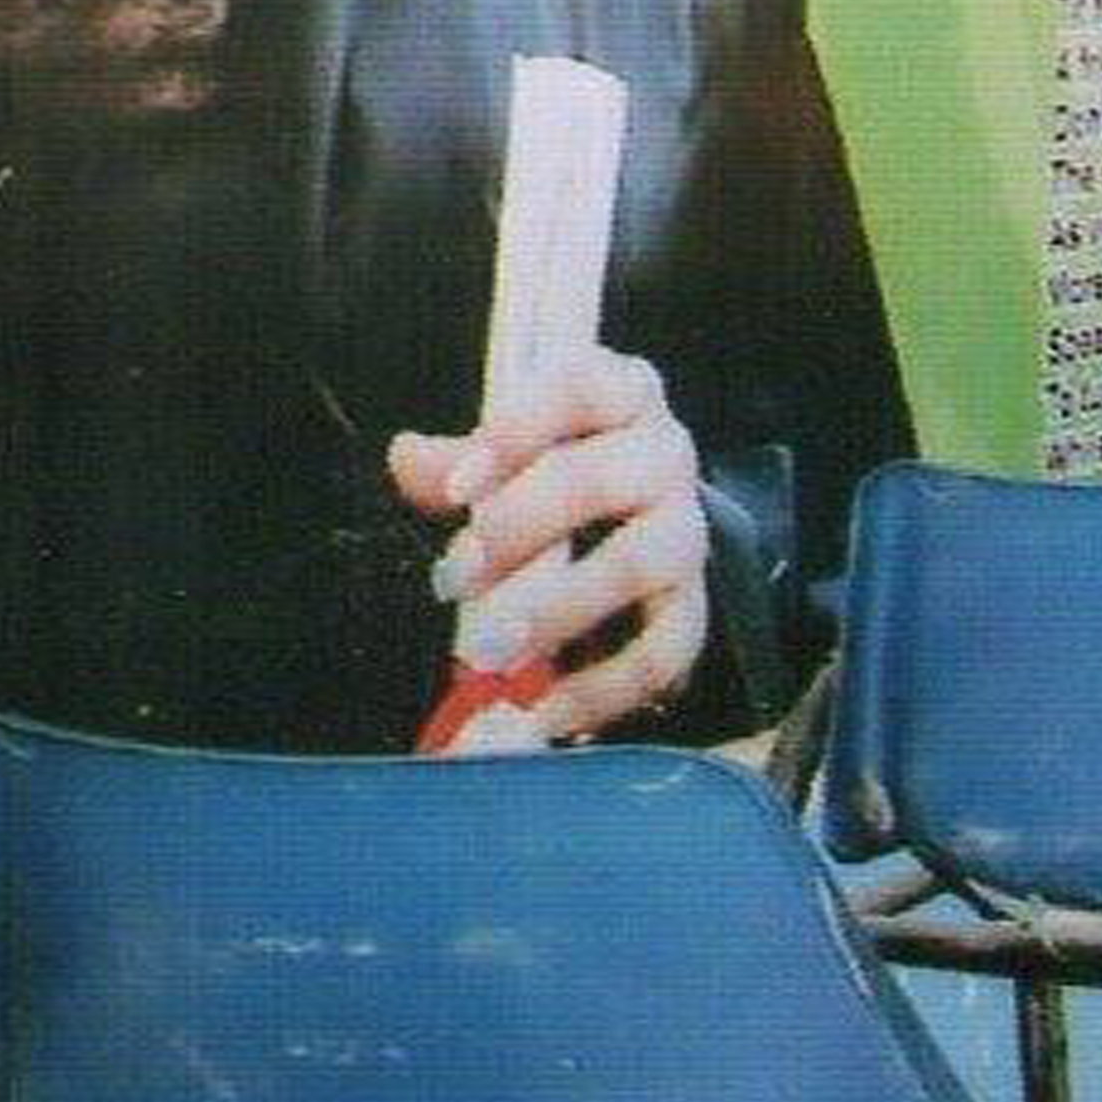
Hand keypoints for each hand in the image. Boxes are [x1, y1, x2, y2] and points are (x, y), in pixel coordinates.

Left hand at [389, 347, 709, 747]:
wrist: (640, 523)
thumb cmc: (558, 473)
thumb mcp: (511, 451)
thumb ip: (457, 460)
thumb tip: (408, 460)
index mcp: (619, 394)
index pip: (579, 389)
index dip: (517, 433)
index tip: (457, 490)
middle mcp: (664, 455)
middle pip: (604, 479)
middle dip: (521, 530)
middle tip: (453, 579)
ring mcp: (687, 532)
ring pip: (641, 562)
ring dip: (561, 609)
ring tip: (495, 652)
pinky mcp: (693, 605)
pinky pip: (667, 649)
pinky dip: (604, 687)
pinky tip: (545, 712)